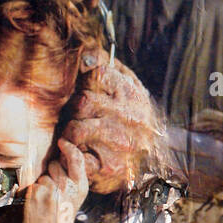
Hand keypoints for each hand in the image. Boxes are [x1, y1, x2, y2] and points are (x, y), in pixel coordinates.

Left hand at [22, 138, 88, 222]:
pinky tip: (39, 201)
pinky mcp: (37, 192)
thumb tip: (65, 157)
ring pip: (44, 174)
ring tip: (48, 197)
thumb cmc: (62, 216)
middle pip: (56, 164)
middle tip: (55, 188)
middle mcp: (67, 186)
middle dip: (53, 171)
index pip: (76, 158)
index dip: (68, 147)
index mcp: (80, 186)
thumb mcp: (76, 197)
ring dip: (44, 182)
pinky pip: (34, 183)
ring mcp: (51, 188)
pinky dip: (35, 190)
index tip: (63, 142)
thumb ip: (74, 178)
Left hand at [63, 59, 161, 194]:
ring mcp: (122, 144)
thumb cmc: (131, 120)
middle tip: (82, 117)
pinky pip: (75, 154)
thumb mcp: (126, 87)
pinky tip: (79, 151)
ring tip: (79, 135)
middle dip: (76, 110)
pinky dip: (71, 153)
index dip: (87, 83)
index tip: (90, 91)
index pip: (99, 74)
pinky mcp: (110, 166)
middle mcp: (132, 118)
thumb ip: (106, 67)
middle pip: (83, 101)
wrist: (152, 163)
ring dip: (71, 133)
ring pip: (76, 128)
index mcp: (134, 95)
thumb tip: (88, 56)